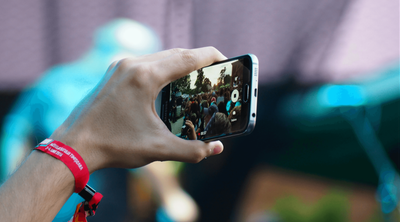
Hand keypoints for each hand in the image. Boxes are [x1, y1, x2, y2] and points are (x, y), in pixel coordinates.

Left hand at [51, 47, 225, 172]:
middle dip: (197, 61)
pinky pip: (145, 63)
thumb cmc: (113, 145)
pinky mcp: (113, 73)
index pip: (188, 58)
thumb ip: (192, 150)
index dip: (211, 57)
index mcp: (145, 76)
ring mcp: (120, 66)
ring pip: (159, 56)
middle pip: (175, 54)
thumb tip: (216, 149)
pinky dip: (162, 69)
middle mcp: (132, 64)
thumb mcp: (158, 149)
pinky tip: (167, 84)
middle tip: (213, 72)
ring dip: (178, 64)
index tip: (226, 61)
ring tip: (194, 77)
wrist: (74, 147)